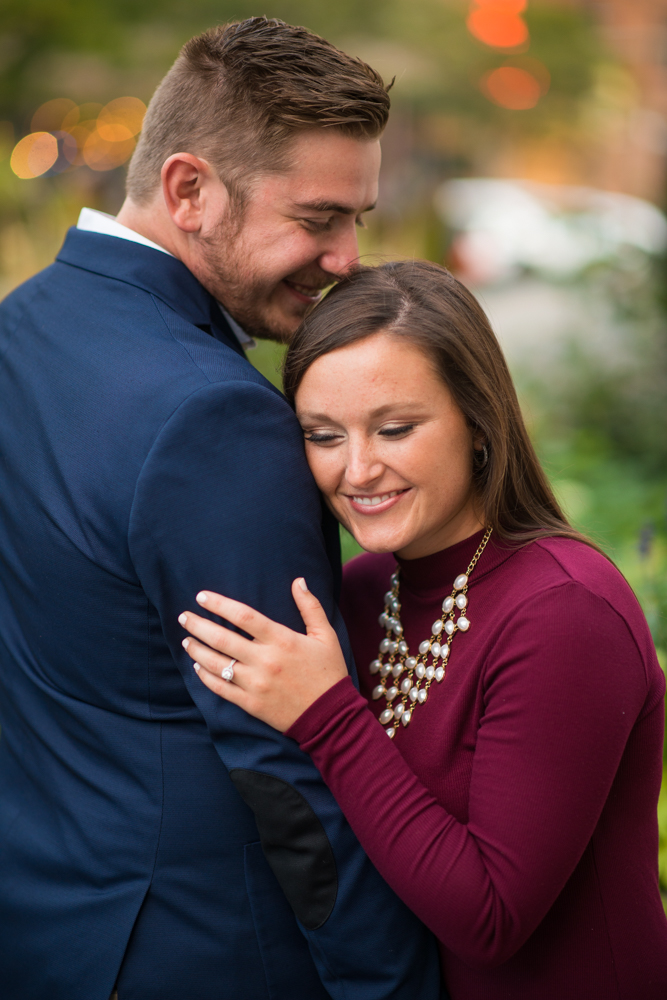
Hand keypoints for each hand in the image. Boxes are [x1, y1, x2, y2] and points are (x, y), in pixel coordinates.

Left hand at [178, 578, 348, 731]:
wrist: (331, 716)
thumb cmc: (329, 672)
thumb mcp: (326, 635)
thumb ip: (310, 606)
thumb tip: (298, 581)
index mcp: (282, 640)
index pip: (243, 616)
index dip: (219, 604)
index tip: (202, 597)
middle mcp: (265, 660)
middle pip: (222, 638)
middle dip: (198, 625)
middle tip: (184, 616)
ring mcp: (255, 683)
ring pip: (216, 664)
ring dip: (196, 650)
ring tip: (186, 640)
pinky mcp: (251, 703)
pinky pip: (221, 689)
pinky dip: (205, 677)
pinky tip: (197, 667)